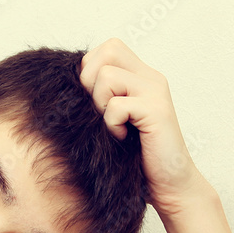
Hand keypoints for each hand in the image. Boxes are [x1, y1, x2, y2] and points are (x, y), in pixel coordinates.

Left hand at [80, 38, 207, 219]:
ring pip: (107, 77)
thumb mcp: (112, 120)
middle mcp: (150, 78)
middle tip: (100, 112)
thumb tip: (65, 86)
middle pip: (108, 51)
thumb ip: (99, 98)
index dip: (91, 70)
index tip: (95, 102)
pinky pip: (116, 106)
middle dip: (91, 82)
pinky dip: (112, 125)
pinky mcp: (157, 111)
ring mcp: (155, 92)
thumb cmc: (135, 157)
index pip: (108, 48)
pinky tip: (123, 138)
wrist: (168, 184)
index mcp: (140, 76)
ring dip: (100, 105)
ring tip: (113, 126)